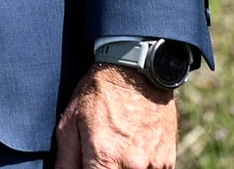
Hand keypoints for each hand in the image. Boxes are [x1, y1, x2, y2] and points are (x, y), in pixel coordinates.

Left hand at [53, 64, 177, 168]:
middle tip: (95, 157)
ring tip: (114, 149)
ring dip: (119, 168)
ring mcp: (154, 166)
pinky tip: (128, 152)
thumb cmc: (99, 95)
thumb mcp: (70, 122)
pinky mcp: (167, 162)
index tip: (84, 165)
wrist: (137, 74)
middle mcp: (134, 166)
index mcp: (106, 157)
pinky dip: (137, 168)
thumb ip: (66, 158)